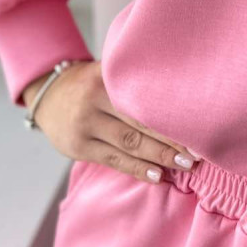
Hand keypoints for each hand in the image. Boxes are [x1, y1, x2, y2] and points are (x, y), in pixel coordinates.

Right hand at [24, 60, 201, 185]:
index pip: (143, 98)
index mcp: (105, 77)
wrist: (48, 94)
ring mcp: (84, 126)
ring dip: (158, 158)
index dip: (171, 114)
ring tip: (184, 166)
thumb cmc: (91, 82)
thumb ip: (135, 79)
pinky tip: (157, 175)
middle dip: (170, 140)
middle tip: (198, 152)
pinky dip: (137, 169)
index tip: (198, 126)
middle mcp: (93, 101)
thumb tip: (184, 90)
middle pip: (139, 123)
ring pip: (128, 145)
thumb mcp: (107, 71)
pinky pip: (113, 161)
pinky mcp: (79, 148)